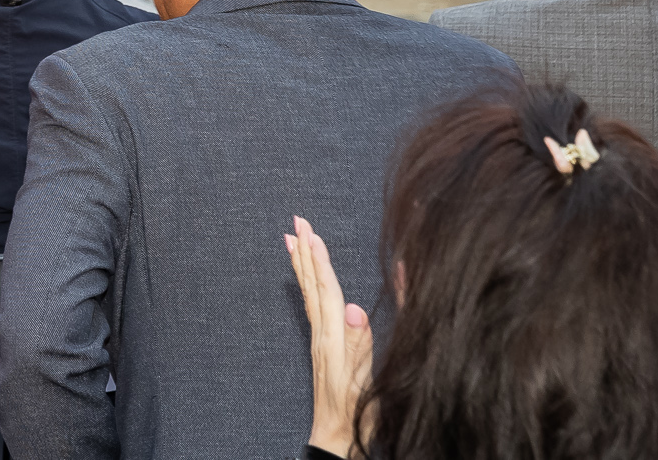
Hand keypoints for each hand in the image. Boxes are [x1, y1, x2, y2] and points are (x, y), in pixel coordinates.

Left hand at [287, 216, 370, 457]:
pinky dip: (309, 285)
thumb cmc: (355, 412)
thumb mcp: (363, 382)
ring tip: (293, 239)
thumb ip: (360, 346)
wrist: (336, 436)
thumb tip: (354, 308)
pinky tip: (308, 279)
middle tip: (296, 220)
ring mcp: (321, 340)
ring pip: (310, 293)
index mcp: (333, 339)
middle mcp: (323, 335)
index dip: (320, 261)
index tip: (311, 232)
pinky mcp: (323, 347)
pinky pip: (313, 305)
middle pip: (313, 286)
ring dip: (303, 264)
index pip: (327, 292)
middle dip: (305, 251)